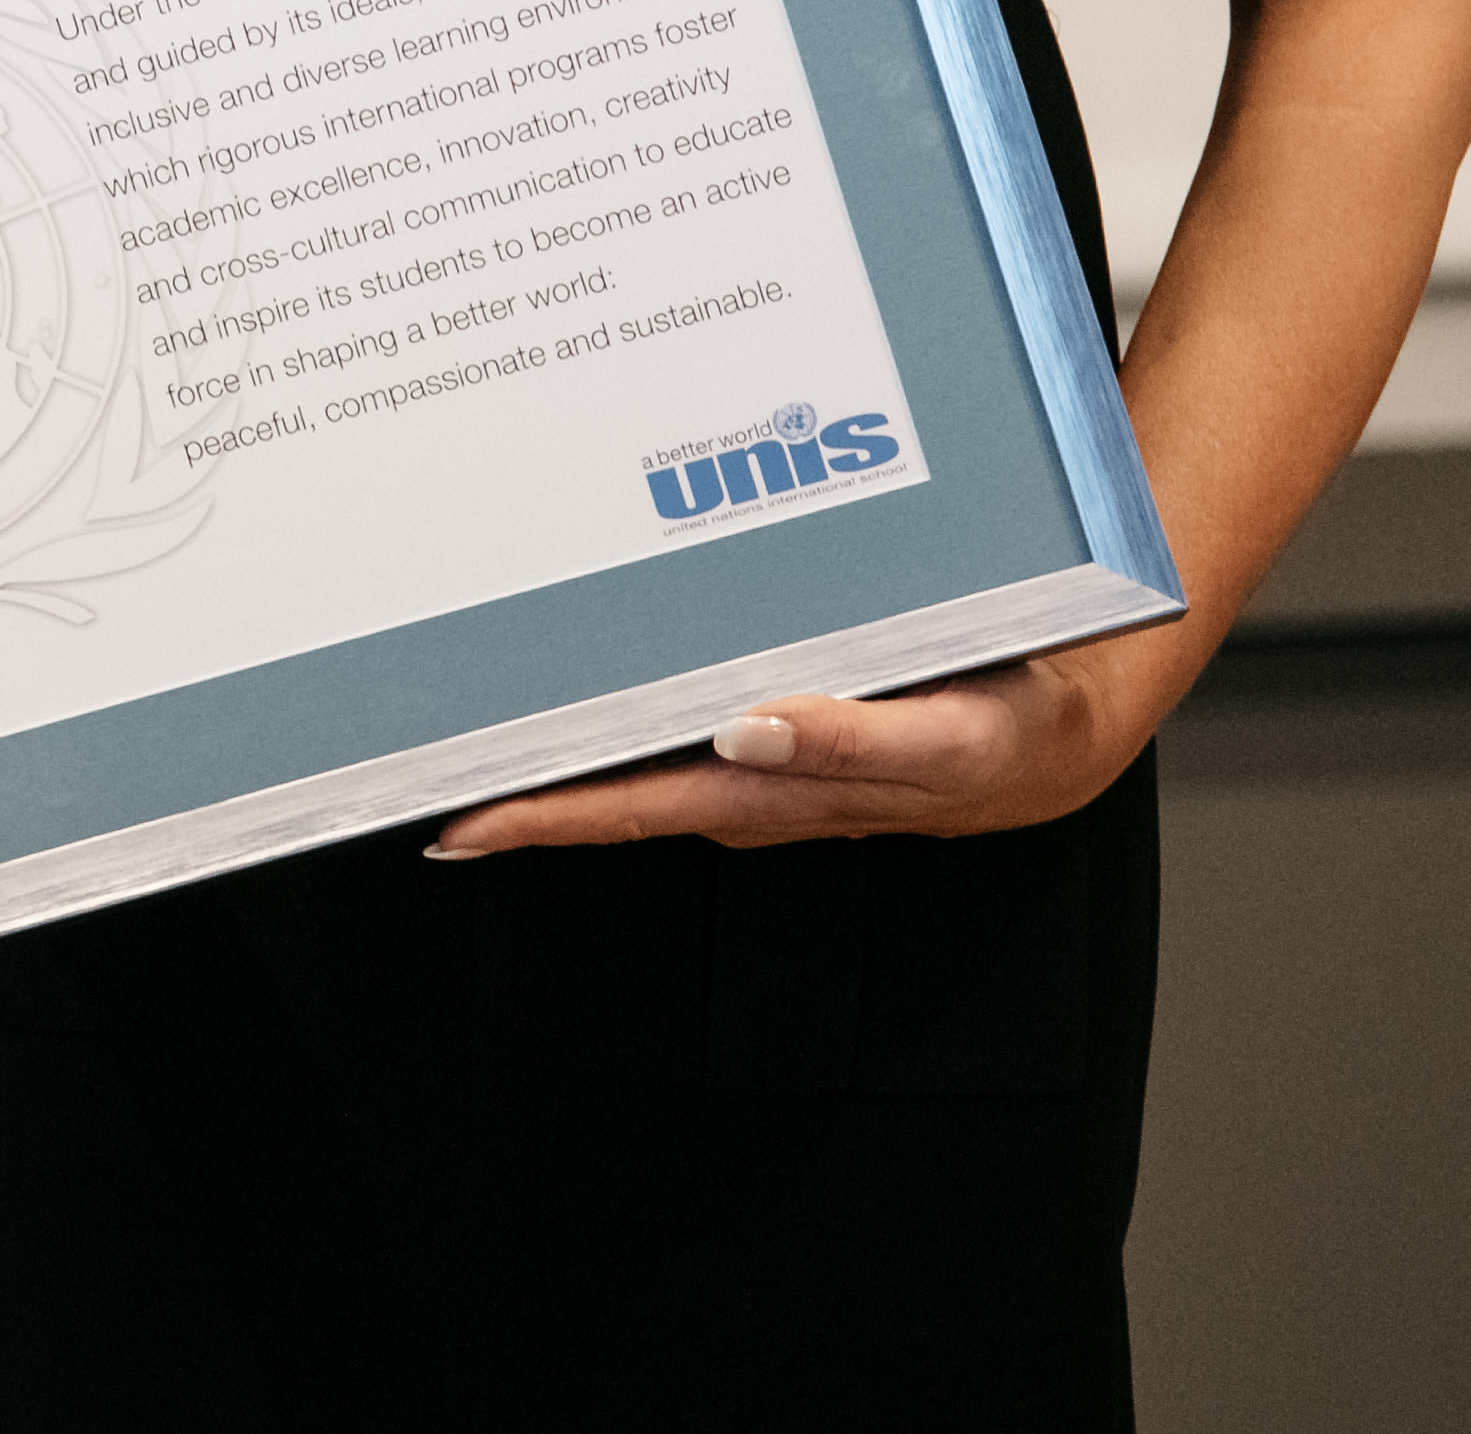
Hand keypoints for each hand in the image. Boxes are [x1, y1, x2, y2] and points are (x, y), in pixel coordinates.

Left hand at [426, 635, 1174, 857]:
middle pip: (600, 777)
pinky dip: (613, 686)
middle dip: (507, 773)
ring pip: (625, 737)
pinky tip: (570, 655)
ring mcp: (746, 741)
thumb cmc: (1007, 732)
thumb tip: (745, 731)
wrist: (1067, 717)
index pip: (624, 807)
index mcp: (767, 787)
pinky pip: (667, 699)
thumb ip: (856, 745)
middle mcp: (738, 770)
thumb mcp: (952, 741)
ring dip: (550, 726)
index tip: (448, 814)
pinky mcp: (764, 705)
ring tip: (456, 697)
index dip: (533, 815)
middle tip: (402, 747)